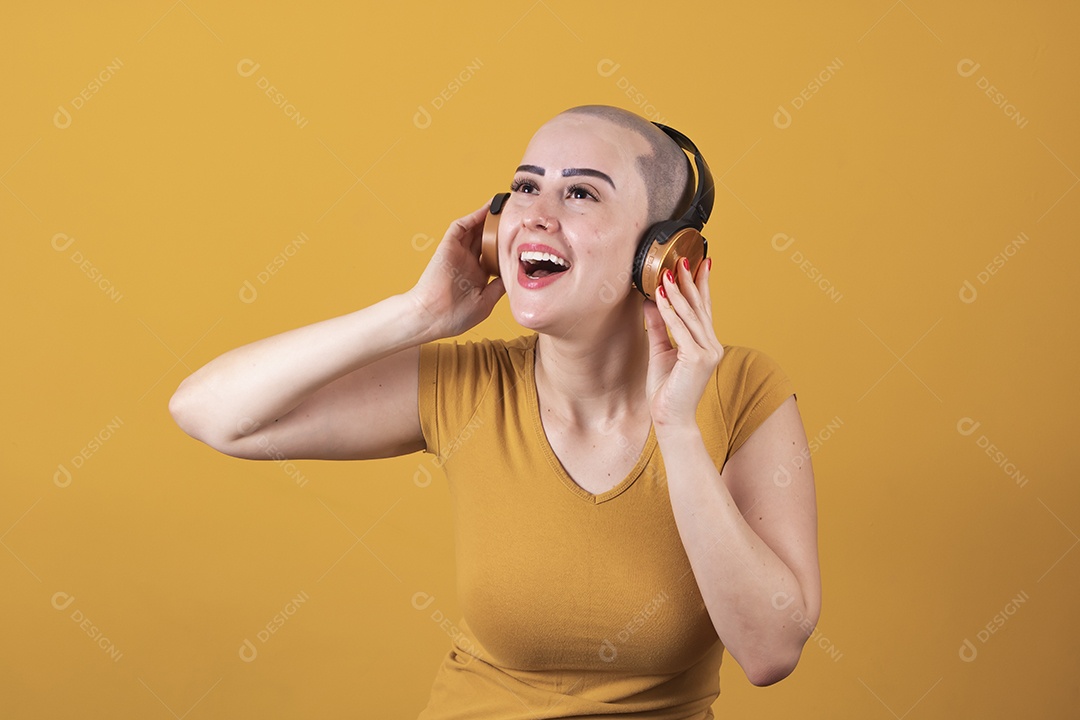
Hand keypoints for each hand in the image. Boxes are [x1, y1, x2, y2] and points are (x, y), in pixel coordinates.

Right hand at [406, 201, 505, 339]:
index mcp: (477, 276)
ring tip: (505, 205)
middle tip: (516, 216)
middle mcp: (468, 262)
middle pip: (486, 239)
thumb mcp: (486, 302)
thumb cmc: (455, 316)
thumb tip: (516, 274)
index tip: (523, 238)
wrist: (431, 316)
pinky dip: (473, 216)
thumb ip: (499, 286)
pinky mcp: (448, 246)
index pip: (495, 255)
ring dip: (488, 217)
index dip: (507, 246)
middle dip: (500, 228)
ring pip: (475, 229)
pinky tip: (488, 208)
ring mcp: (458, 253)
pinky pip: (461, 226)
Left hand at [643, 257, 723, 431]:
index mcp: (706, 344)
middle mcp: (711, 345)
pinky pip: (680, 329)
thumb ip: (659, 326)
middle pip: (699, 307)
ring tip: (668, 271)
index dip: (701, 284)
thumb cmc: (667, 391)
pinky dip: (669, 311)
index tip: (699, 262)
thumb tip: (650, 300)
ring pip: (690, 315)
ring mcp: (707, 352)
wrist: (671, 420)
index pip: (704, 308)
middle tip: (682, 257)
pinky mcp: (697, 359)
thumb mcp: (660, 351)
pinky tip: (660, 296)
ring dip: (677, 291)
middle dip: (690, 280)